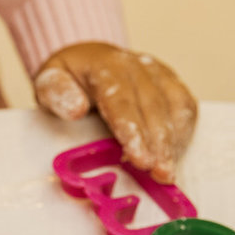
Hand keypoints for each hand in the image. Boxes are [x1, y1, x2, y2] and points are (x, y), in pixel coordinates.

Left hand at [34, 42, 196, 181]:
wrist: (88, 60)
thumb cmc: (68, 78)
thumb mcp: (49, 81)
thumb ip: (57, 93)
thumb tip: (76, 109)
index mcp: (106, 66)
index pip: (122, 101)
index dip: (134, 132)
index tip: (141, 159)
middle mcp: (137, 67)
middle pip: (153, 108)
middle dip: (159, 145)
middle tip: (161, 175)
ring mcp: (158, 73)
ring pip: (175, 107)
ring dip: (174, 142)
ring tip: (168, 173)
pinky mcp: (171, 82)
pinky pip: (185, 106)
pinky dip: (183, 132)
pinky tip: (175, 155)